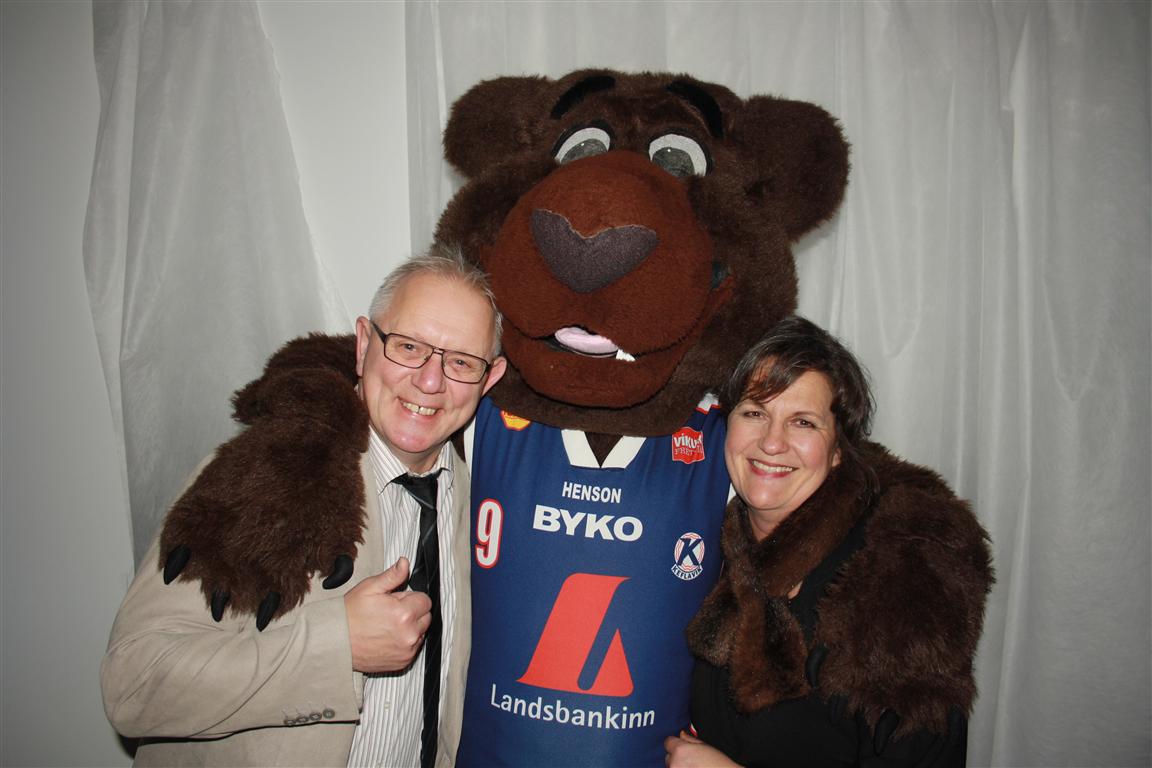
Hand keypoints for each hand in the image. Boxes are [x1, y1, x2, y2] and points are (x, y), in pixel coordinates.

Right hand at [345, 557, 432, 672]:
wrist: (335, 641)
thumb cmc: (350, 615)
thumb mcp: (370, 588)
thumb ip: (393, 575)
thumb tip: (405, 563)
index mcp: (403, 614)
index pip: (425, 600)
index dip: (410, 597)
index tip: (396, 600)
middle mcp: (408, 634)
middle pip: (425, 616)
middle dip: (412, 612)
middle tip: (390, 612)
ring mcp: (406, 650)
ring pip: (421, 632)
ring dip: (410, 627)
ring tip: (387, 626)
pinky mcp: (402, 662)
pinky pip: (414, 648)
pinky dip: (405, 642)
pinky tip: (388, 637)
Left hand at [664, 730, 739, 766]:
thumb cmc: (719, 764)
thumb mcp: (705, 746)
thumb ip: (689, 740)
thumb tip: (681, 735)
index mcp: (681, 750)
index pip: (668, 742)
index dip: (676, 743)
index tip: (681, 747)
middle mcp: (675, 763)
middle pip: (668, 757)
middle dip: (677, 758)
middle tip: (691, 761)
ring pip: (671, 767)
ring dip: (679, 767)